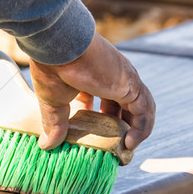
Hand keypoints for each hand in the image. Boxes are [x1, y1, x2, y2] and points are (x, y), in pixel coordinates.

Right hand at [29, 32, 154, 150]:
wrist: (58, 46)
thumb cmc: (52, 66)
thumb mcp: (52, 100)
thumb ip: (54, 122)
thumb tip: (47, 144)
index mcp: (94, 77)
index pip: (105, 100)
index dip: (103, 120)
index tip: (95, 137)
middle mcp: (112, 77)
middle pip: (124, 105)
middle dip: (120, 126)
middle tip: (113, 146)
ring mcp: (123, 80)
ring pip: (139, 108)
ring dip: (135, 129)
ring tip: (125, 148)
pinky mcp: (131, 85)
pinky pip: (145, 111)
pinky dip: (142, 128)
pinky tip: (130, 143)